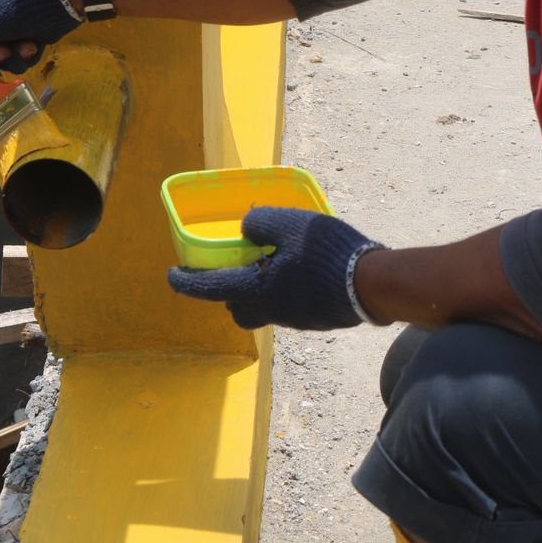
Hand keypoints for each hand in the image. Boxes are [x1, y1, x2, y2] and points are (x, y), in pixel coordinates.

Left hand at [168, 207, 384, 330]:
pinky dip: (286, 292)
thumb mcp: (288, 223)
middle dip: (229, 294)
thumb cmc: (324, 252)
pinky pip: (289, 306)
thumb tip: (248, 228)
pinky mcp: (314, 320)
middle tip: (234, 271)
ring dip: (260, 291)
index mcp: (255, 289)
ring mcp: (293, 319)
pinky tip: (303, 273)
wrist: (369, 284)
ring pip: (265, 309)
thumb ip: (260, 222)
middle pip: (238, 309)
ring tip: (273, 266)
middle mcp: (269, 310)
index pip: (209, 288)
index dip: (186, 282)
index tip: (172, 276)